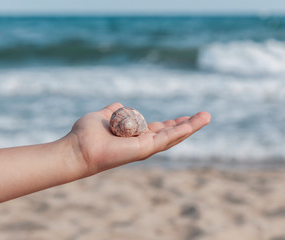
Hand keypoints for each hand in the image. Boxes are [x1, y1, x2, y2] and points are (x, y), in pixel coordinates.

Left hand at [69, 103, 210, 176]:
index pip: (158, 130)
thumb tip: (119, 106)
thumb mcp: (102, 117)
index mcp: (134, 136)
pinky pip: (165, 139)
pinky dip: (180, 131)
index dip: (172, 123)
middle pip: (170, 134)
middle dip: (188, 125)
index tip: (184, 117)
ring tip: (206, 117)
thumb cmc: (87, 134)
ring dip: (191, 127)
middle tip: (204, 116)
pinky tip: (192, 124)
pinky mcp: (143, 149)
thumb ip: (113, 112)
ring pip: (173, 137)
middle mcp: (142, 143)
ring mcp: (144, 148)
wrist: (78, 148)